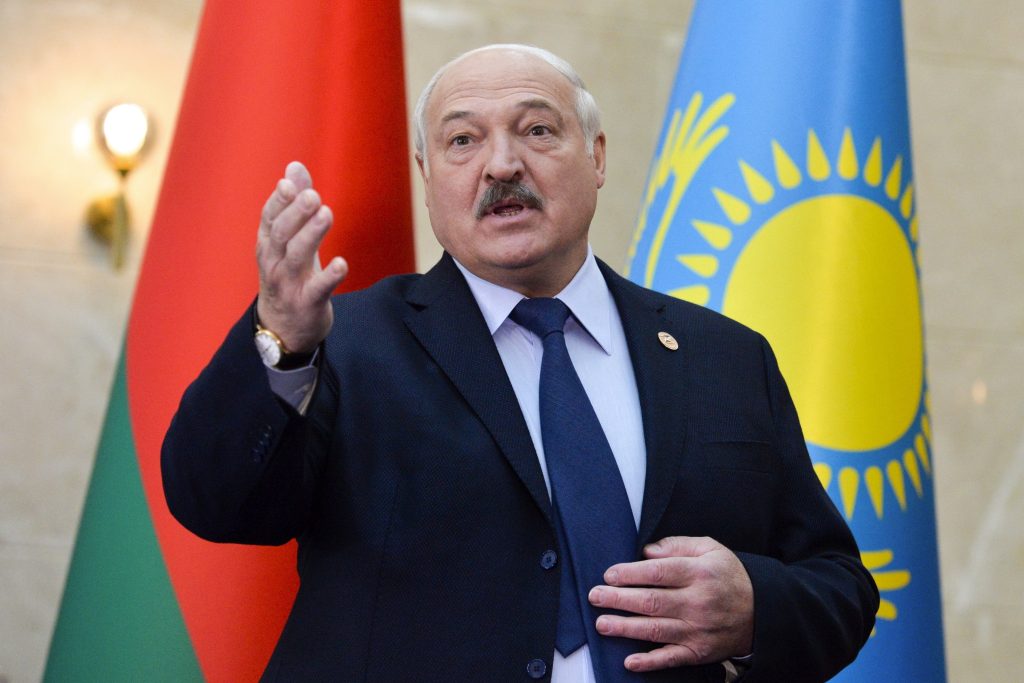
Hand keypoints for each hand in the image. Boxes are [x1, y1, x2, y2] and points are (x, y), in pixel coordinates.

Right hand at [256, 161, 347, 352]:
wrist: (283, 329)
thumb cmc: (289, 275)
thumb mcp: (290, 240)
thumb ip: (294, 203)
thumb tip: (295, 167)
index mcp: (268, 245)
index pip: (269, 219)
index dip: (278, 201)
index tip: (289, 182)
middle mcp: (274, 263)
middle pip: (281, 234)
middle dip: (295, 213)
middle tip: (312, 195)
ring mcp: (289, 285)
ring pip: (296, 257)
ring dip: (311, 235)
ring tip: (326, 214)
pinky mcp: (307, 304)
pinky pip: (318, 289)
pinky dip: (330, 276)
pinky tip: (342, 263)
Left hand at [588, 536, 753, 672]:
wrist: (761, 611)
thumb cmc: (729, 576)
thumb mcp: (710, 549)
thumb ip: (678, 545)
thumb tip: (647, 551)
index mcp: (699, 573)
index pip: (658, 572)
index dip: (630, 573)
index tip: (609, 575)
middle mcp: (698, 602)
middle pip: (651, 601)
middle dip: (619, 599)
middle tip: (595, 596)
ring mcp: (698, 629)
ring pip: (656, 629)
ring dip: (626, 628)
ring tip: (602, 623)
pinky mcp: (698, 651)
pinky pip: (671, 658)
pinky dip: (650, 662)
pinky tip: (630, 661)